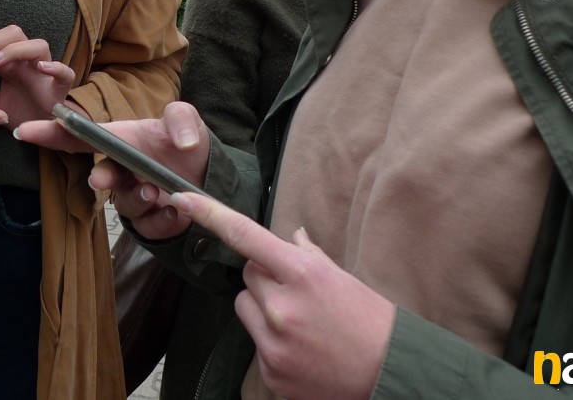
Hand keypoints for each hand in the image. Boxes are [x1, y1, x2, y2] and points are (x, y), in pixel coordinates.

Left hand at [0, 25, 74, 127]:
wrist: (48, 130)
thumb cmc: (23, 111)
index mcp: (8, 62)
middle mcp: (26, 60)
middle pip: (11, 34)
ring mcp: (45, 70)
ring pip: (36, 45)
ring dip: (13, 51)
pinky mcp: (60, 87)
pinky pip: (64, 72)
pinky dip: (55, 68)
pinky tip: (42, 69)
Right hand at [14, 101, 210, 240]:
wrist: (211, 177)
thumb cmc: (190, 144)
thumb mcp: (188, 121)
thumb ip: (182, 119)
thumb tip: (183, 142)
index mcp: (122, 142)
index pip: (81, 137)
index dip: (52, 134)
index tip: (25, 130)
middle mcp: (122, 170)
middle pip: (99, 175)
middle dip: (100, 177)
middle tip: (101, 178)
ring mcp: (133, 197)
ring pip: (124, 204)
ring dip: (138, 199)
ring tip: (157, 192)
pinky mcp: (150, 222)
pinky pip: (148, 226)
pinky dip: (162, 219)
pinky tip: (176, 209)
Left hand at [169, 191, 395, 399]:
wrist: (389, 373)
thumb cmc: (369, 319)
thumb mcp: (340, 276)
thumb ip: (306, 254)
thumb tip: (288, 236)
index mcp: (302, 272)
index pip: (245, 235)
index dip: (209, 214)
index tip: (183, 198)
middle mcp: (282, 305)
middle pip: (247, 274)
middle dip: (265, 277)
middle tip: (298, 294)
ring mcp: (273, 341)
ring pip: (244, 306)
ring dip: (262, 308)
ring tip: (299, 322)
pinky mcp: (270, 370)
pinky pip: (254, 340)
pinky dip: (270, 340)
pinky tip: (300, 347)